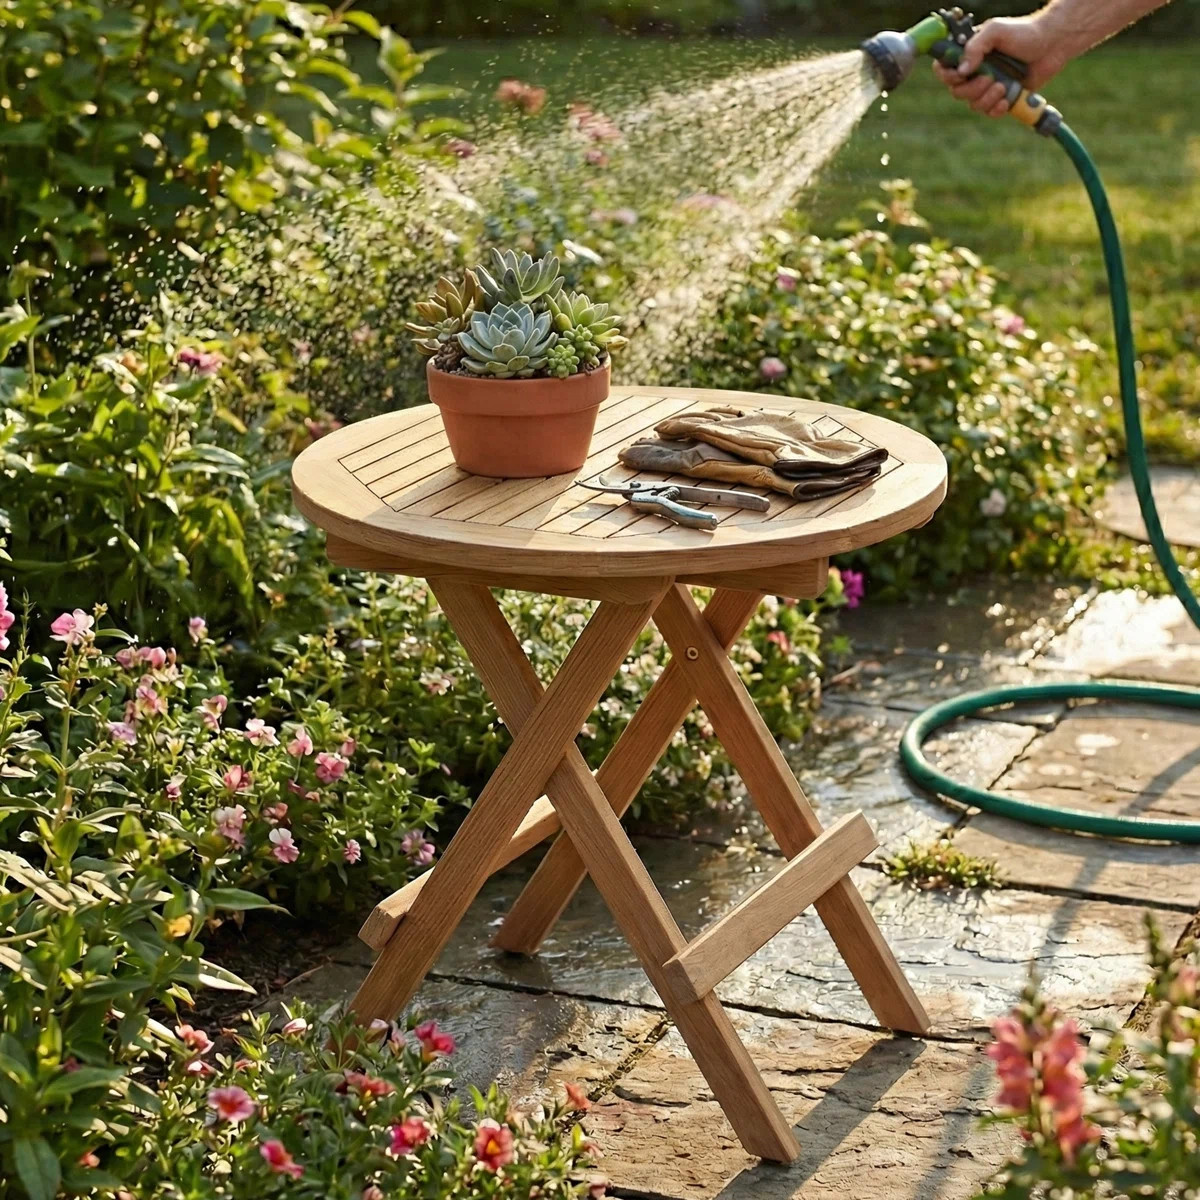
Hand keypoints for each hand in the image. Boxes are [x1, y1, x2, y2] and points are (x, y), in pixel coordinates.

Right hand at [932, 14, 1072, 116]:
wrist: (1053, 44)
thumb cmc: (1025, 33)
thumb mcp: (996, 31)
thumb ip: (975, 47)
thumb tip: (961, 70)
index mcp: (969, 54)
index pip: (944, 69)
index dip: (947, 76)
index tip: (960, 75)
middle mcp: (975, 71)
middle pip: (957, 92)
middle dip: (972, 89)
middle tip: (990, 78)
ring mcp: (988, 86)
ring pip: (973, 104)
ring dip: (987, 98)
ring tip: (1003, 86)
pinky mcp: (1002, 98)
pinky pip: (989, 112)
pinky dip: (996, 109)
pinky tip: (1007, 99)